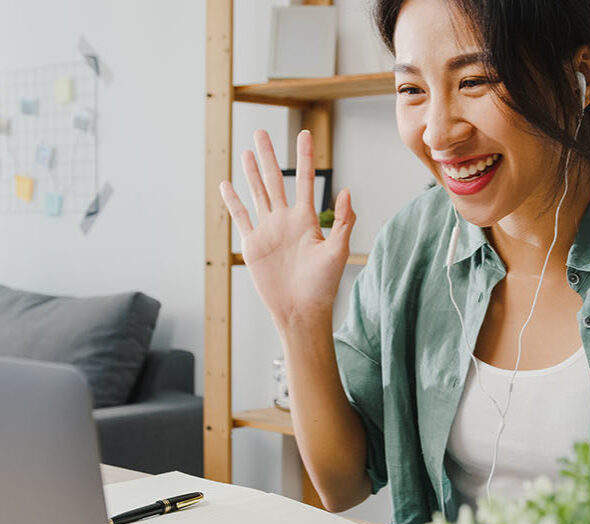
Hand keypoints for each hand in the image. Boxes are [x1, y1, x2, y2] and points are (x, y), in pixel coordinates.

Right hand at [219, 129, 355, 329]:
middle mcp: (285, 220)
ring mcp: (268, 231)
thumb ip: (344, 221)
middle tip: (261, 132)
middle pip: (275, 180)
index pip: (304, 180)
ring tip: (246, 151)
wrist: (301, 310)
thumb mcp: (338, 251)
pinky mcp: (252, 245)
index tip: (305, 133)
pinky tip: (226, 184)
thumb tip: (347, 191)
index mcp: (306, 219)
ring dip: (250, 173)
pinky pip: (241, 218)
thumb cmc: (323, 284)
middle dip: (268, 156)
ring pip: (257, 194)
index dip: (305, 157)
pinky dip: (233, 202)